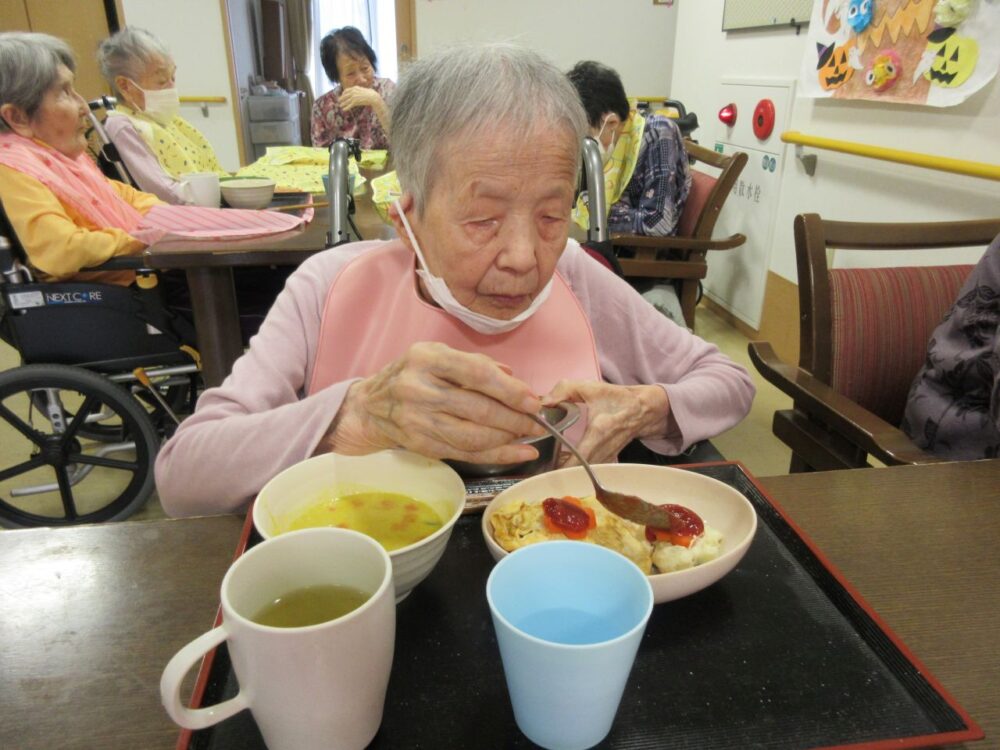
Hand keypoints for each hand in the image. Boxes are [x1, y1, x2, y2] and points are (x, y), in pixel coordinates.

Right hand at [323, 342, 545, 463]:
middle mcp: (419, 389)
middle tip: (538, 422)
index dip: (509, 390)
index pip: (476, 375)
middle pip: (477, 410)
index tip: (533, 401)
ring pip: (472, 436)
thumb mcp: (438, 355)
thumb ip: (476, 364)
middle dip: (515, 419)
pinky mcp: (420, 444)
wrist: (370, 405)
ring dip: (508, 439)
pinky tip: (518, 453)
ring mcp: (417, 420)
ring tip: (530, 437)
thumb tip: (516, 380)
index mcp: (427, 358)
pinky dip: (496, 455)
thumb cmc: (412, 374)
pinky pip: (465, 453)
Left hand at [339, 86, 381, 111]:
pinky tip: (344, 109)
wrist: (373, 97)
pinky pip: (349, 105)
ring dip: (343, 103)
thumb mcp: (362, 90)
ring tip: (340, 106)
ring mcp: (354, 96)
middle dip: (341, 98)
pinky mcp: (355, 102)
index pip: (346, 90)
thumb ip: (358, 90)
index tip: (342, 96)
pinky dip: (346, 107)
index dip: (343, 93)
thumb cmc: (369, 94)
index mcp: (355, 88)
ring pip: (346, 101)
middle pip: (345, 95)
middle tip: (339, 101)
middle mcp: (353, 91)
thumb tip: (355, 92)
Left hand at [543, 381, 669, 464]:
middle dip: (558, 470)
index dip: (562, 465)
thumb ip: (564, 390)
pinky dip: (576, 469)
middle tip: (539, 465)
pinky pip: (589, 470)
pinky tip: (563, 461)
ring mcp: (607, 457)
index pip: (580, 458)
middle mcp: (604, 449)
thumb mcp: (590, 388)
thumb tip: (543, 403)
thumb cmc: (616, 398)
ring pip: (583, 473)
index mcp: (598, 432)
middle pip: (578, 471)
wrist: (642, 409)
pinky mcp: (608, 460)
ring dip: (566, 471)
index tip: (544, 465)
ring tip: (547, 464)